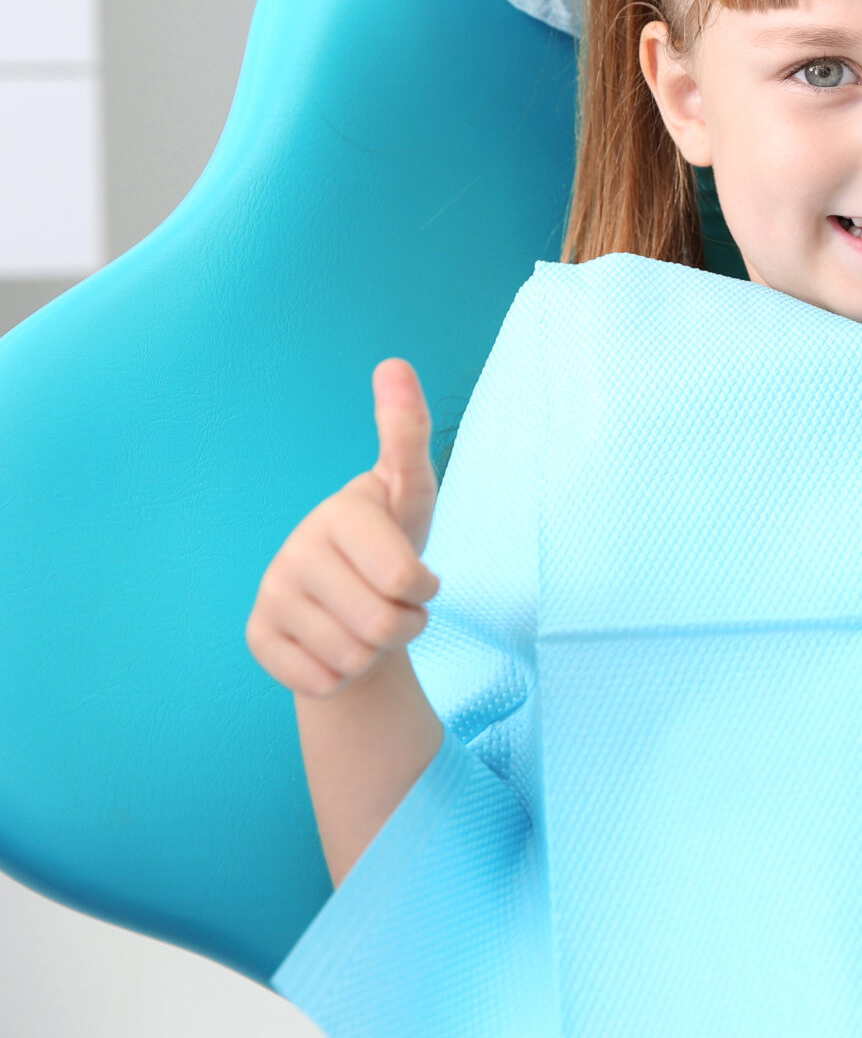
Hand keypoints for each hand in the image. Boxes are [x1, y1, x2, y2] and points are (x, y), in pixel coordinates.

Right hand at [247, 359, 442, 698]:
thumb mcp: (411, 494)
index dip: (423, 589)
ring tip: (366, 619)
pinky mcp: (257, 638)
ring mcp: (271, 593)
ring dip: (377, 651)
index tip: (414, 577)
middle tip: (397, 603)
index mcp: (341, 512)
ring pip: (356, 658)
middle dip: (407, 624)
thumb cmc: (392, 543)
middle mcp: (296, 548)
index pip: (405, 577)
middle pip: (386, 626)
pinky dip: (341, 675)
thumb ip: (407, 433)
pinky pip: (323, 682)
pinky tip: (333, 643)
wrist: (351, 603)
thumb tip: (393, 361)